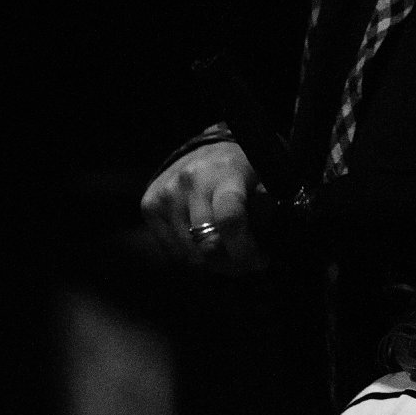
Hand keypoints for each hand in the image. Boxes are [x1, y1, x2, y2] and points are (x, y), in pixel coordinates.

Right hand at [140, 137, 270, 272]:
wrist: (203, 150)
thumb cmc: (239, 169)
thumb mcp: (262, 180)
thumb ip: (266, 208)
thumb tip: (262, 245)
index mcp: (224, 172)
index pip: (230, 218)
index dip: (244, 249)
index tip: (260, 260)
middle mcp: (190, 182)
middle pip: (207, 244)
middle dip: (232, 264)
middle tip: (246, 263)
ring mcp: (166, 193)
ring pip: (188, 254)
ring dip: (212, 264)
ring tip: (228, 255)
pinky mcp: (149, 204)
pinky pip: (171, 251)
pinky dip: (191, 256)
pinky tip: (205, 245)